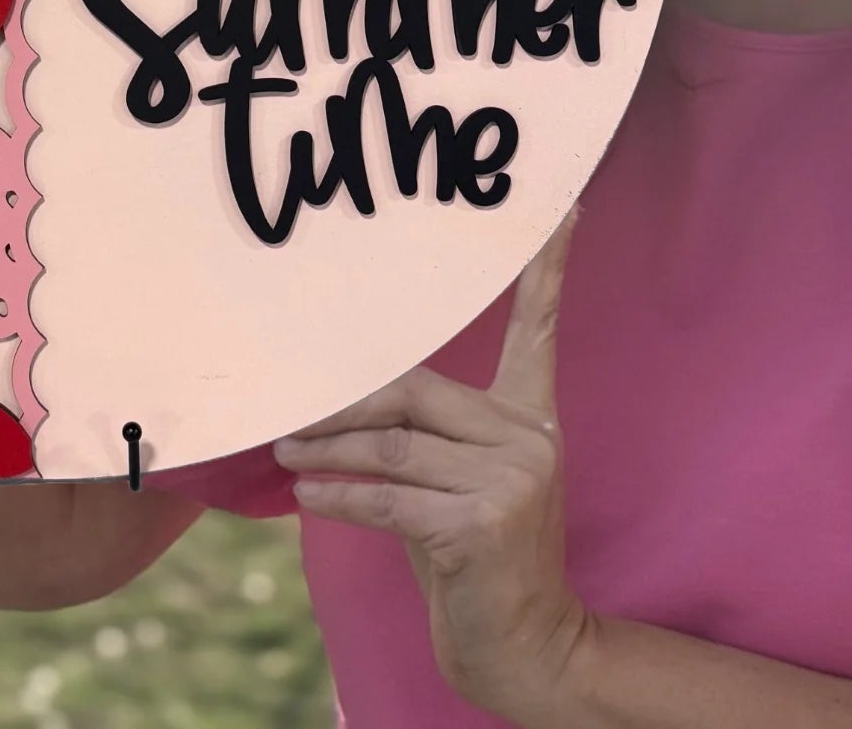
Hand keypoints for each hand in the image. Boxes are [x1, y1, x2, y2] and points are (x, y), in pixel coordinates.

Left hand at [274, 209, 588, 721]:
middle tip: (290, 407)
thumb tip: (338, 401)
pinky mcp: (480, 525)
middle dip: (345, 401)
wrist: (526, 644)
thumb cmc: (475, 559)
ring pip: (393, 447)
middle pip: (417, 391)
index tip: (564, 207)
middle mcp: (528, 439)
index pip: (539, 326)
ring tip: (288, 451)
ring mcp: (510, 481)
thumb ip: (422, 437)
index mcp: (531, 417)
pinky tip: (308, 493)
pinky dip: (340, 494)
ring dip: (329, 450)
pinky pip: (389, 497)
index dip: (548, 266)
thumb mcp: (456, 485)